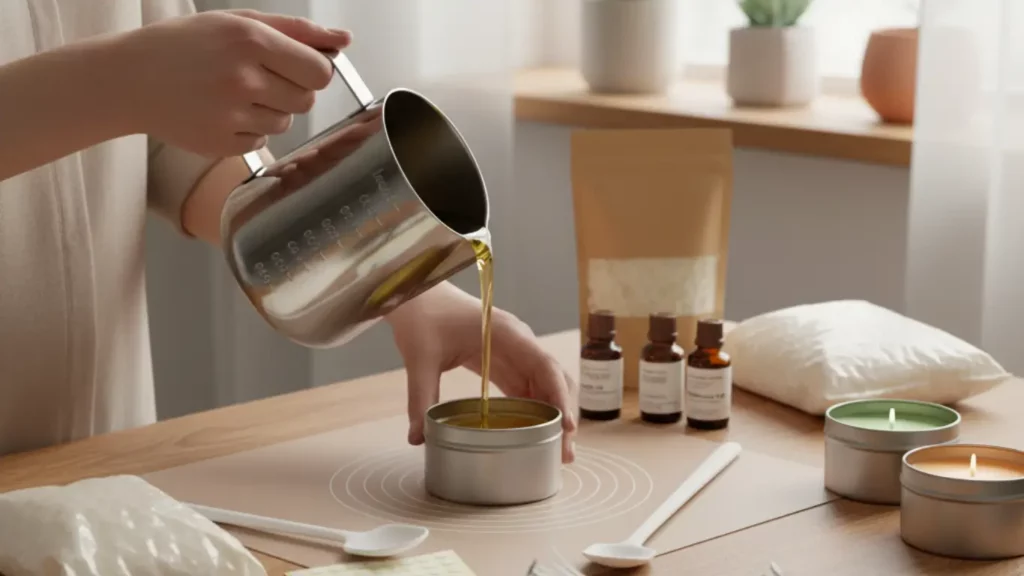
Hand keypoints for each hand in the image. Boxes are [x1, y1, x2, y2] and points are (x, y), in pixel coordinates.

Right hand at [124, 9, 351, 156]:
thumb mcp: (237, 23)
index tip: (298, 66)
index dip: (314, 70)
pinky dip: (250, 128)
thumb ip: (296, 30)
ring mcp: (231, 115)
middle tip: (261, 77)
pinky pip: (262, 140)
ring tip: (235, 93)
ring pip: (287, 121)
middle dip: (293, 89)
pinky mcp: (221, 144)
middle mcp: (242, 78)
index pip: (320, 71)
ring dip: (272, 109)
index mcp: (250, 41)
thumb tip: (343, 39)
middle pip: (307, 99)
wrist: (129, 79)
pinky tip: (222, 111)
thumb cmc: (185, 46)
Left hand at [388, 283, 578, 462]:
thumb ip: (421, 399)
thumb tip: (417, 439)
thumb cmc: (423, 318)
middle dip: (564, 414)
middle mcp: (518, 342)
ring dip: (554, 415)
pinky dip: (536, 410)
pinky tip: (537, 435)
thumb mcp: (420, 359)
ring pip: (545, 385)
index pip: (544, 365)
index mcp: (505, 333)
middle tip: (564, 453)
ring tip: (557, 452)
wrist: (417, 296)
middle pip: (553, 379)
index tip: (567, 426)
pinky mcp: (504, 360)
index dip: (559, 396)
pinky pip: (527, 386)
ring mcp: (514, 351)